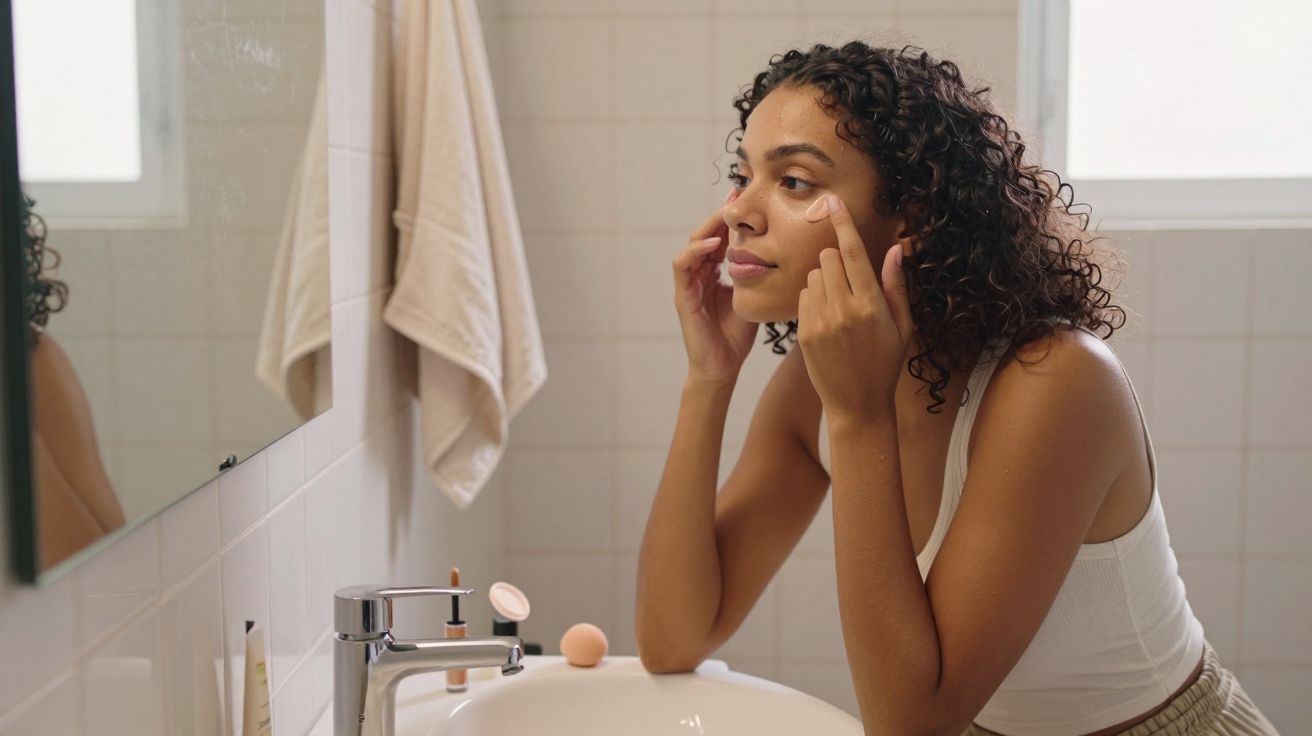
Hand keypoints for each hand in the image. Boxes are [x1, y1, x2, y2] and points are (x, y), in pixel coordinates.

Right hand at [672, 189, 759, 383]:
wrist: (723, 366)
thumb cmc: (738, 335)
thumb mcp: (755, 296)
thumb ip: (762, 276)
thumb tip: (789, 254)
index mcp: (715, 272)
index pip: (722, 237)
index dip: (733, 218)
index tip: (749, 198)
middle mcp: (700, 274)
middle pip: (706, 234)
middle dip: (720, 213)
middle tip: (737, 194)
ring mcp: (689, 284)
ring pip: (693, 244)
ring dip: (709, 226)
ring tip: (727, 214)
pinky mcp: (683, 296)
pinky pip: (683, 265)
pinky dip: (696, 251)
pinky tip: (715, 243)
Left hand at [797, 193, 913, 422]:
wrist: (857, 405)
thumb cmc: (885, 364)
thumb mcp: (903, 326)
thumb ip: (896, 285)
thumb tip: (896, 248)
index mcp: (871, 305)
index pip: (854, 252)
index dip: (842, 223)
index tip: (832, 201)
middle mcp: (843, 309)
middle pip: (829, 258)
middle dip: (838, 260)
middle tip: (851, 281)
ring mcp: (820, 321)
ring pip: (814, 275)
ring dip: (826, 280)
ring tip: (841, 305)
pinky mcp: (803, 332)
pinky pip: (803, 296)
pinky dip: (814, 298)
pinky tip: (828, 319)